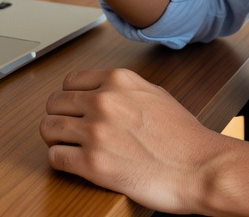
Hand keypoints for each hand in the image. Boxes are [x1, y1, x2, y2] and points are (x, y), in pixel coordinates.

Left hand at [40, 68, 228, 214]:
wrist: (200, 168)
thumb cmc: (185, 137)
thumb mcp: (155, 95)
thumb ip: (125, 90)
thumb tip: (105, 92)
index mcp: (118, 81)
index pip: (70, 81)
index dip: (69, 97)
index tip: (73, 109)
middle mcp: (103, 101)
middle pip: (54, 103)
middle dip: (59, 117)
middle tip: (68, 130)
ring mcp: (96, 132)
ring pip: (48, 128)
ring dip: (55, 139)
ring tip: (68, 146)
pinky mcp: (92, 164)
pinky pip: (56, 158)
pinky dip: (60, 161)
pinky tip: (74, 163)